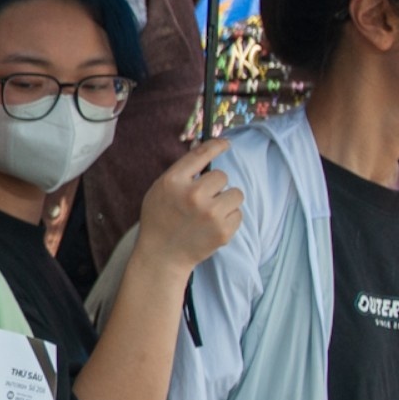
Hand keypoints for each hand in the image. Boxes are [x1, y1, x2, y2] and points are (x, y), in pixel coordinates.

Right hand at [136, 138, 242, 273]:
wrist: (162, 255)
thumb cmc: (160, 220)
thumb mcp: (160, 190)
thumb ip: (181, 172)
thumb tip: (206, 148)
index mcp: (173, 182)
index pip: (201, 154)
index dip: (216, 145)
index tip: (226, 143)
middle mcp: (192, 195)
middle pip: (222, 176)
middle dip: (216, 186)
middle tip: (203, 200)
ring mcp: (209, 214)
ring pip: (235, 193)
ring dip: (226, 201)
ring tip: (210, 213)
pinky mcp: (223, 231)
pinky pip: (238, 213)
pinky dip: (229, 219)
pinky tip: (212, 226)